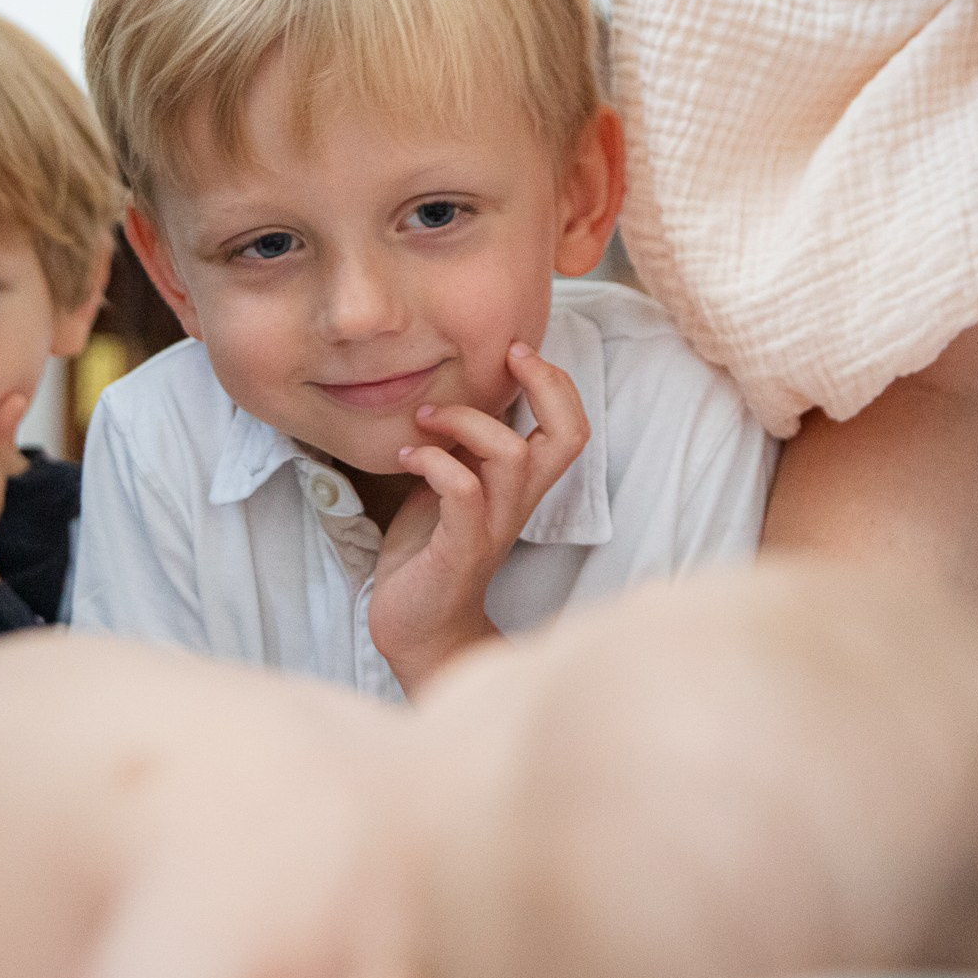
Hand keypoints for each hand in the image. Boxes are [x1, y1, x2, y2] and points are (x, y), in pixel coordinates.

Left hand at [369, 341, 588, 693]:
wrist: (416, 627)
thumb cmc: (430, 550)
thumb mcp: (451, 484)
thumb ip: (463, 444)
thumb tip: (453, 387)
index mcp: (521, 486)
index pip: (571, 427)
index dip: (556, 382)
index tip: (516, 350)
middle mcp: (517, 503)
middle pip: (568, 435)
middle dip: (544, 384)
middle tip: (504, 358)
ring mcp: (492, 526)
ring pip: (511, 454)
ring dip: (463, 421)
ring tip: (423, 418)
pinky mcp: (460, 547)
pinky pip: (463, 490)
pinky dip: (434, 461)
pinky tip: (406, 456)